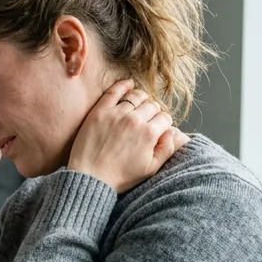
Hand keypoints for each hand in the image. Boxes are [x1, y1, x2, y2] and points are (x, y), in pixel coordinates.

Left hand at [68, 80, 190, 192]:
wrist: (90, 177)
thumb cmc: (119, 176)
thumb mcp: (150, 169)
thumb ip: (166, 150)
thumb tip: (171, 132)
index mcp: (149, 134)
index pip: (164, 118)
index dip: (163, 123)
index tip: (157, 127)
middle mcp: (135, 120)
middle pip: (152, 106)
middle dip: (153, 111)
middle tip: (147, 119)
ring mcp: (117, 113)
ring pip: (136, 96)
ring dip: (141, 99)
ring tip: (139, 105)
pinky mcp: (100, 111)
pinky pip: (115, 91)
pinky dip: (124, 84)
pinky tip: (128, 83)